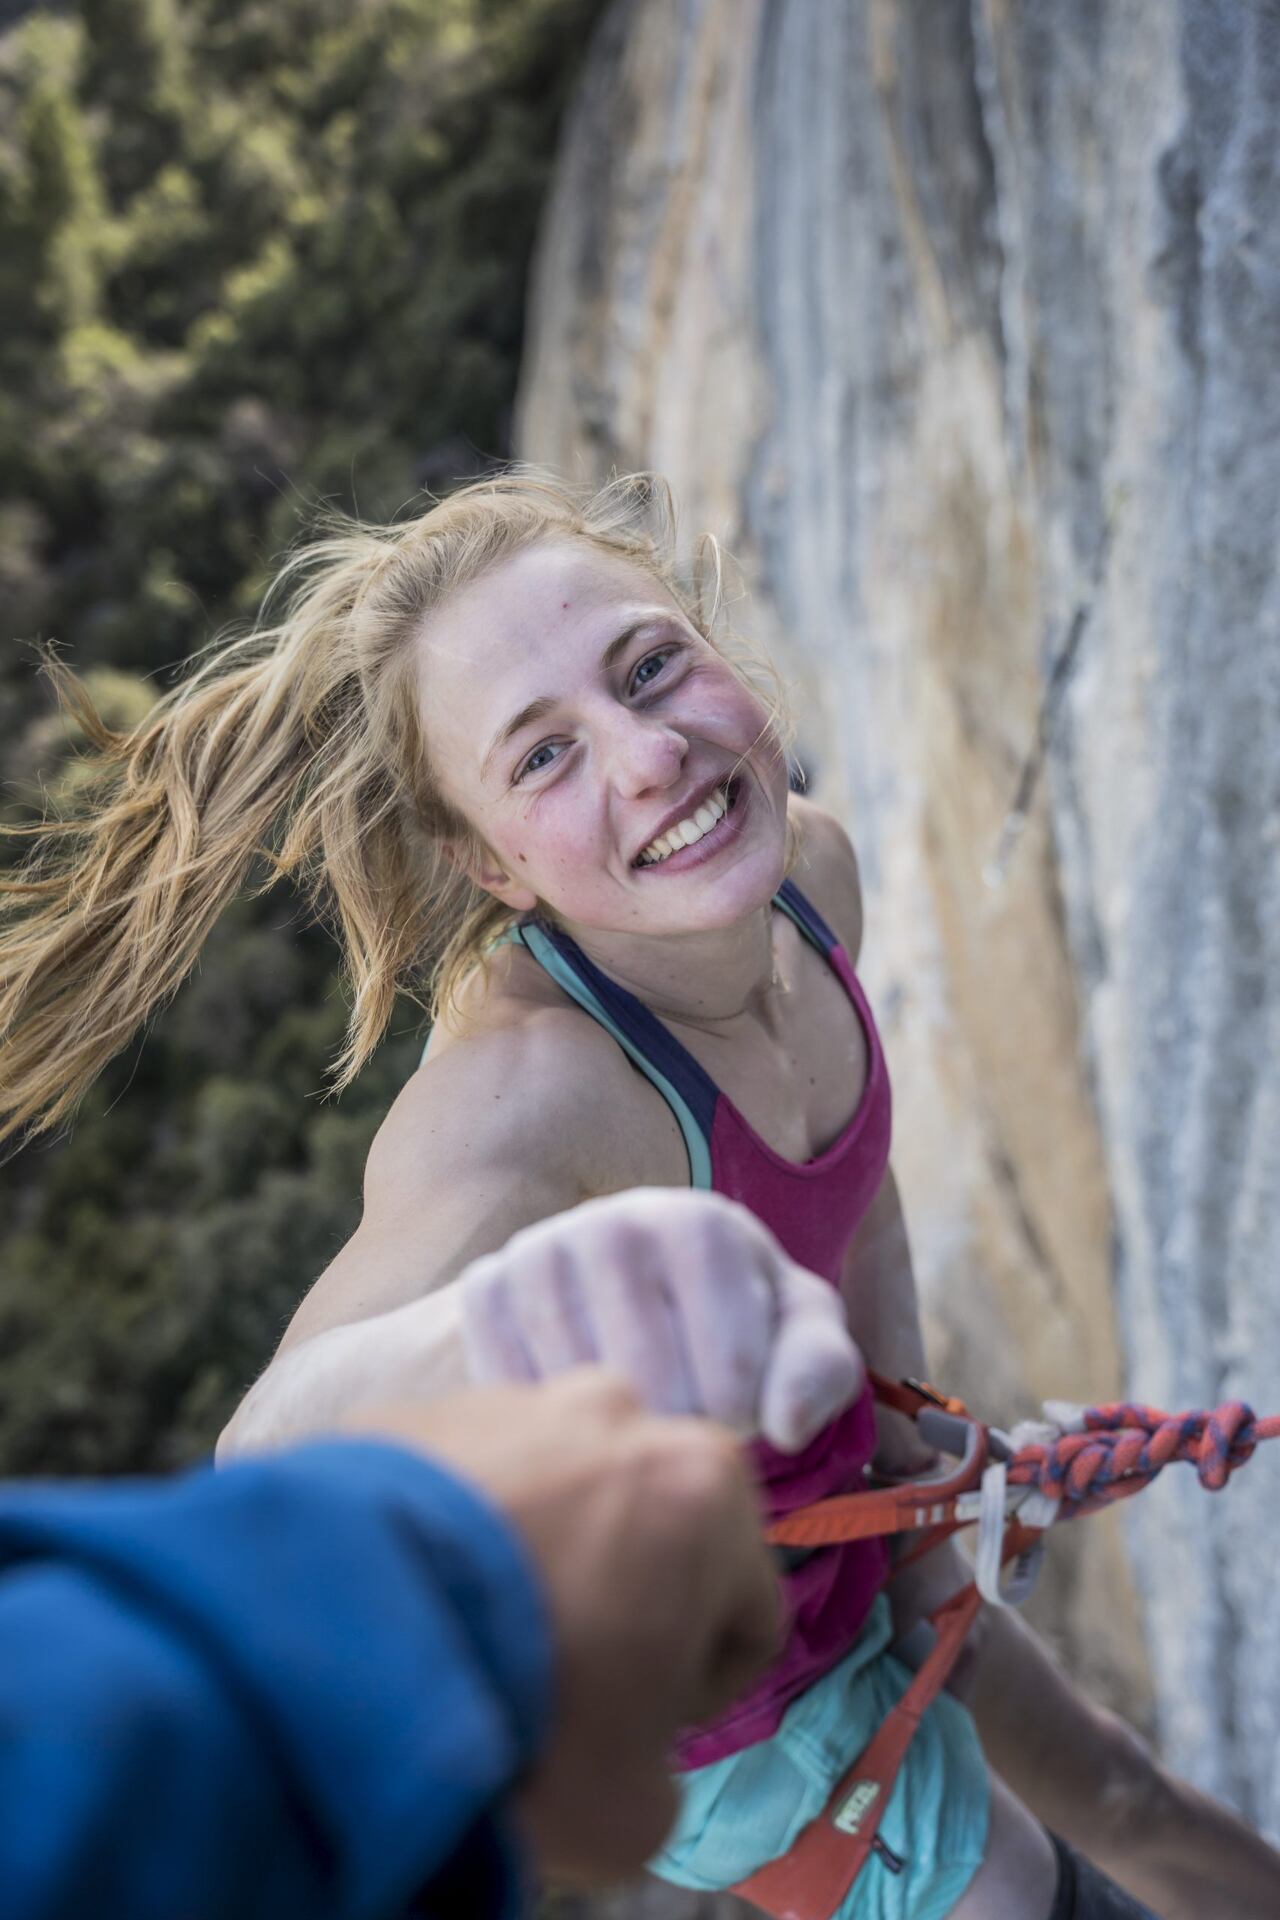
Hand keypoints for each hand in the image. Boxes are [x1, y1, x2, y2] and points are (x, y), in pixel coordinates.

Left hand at [340, 1370, 781, 1882]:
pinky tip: (417, 1600)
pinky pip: (466, 1481)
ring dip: (539, 1554)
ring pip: (557, 1495)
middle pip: (650, 1532)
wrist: (346, 1636)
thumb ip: (656, 1777)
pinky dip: (457, 1532)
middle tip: (557, 1680)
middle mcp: (623, 1416)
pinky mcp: (420, 1405)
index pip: (747, 1614)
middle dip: (619, 1599)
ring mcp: (515, 1398)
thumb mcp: (629, 1816)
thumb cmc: (525, 1722)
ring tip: (474, 1633)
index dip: (697, 1694)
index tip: (633, 1731)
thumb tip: (618, 1756)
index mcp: (708, 1490)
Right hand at [457, 1187, 864, 1451]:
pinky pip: (506, 1381)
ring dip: (610, 1424)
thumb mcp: (797, 1335)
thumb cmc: (735, 1319)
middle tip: (680, 1423)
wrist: (634, 1290)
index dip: (737, 1417)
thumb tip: (783, 1427)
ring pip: (574, 1382)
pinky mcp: (485, 1286)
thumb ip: (819, 1372)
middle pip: (645, 1377)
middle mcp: (612, 1221)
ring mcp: (539, 1250)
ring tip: (637, 1413)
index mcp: (699, 1224)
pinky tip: (575, 1409)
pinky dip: (544, 1416)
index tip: (734, 1416)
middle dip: (674, 1424)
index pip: (728, 1362)